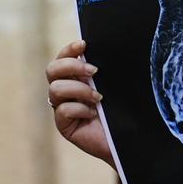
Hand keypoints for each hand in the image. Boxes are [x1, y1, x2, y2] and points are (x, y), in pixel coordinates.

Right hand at [45, 40, 113, 166]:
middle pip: (52, 70)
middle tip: (94, 72)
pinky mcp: (64, 125)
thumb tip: (109, 48)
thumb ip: (107, 70)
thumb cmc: (125, 109)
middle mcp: (67, 90)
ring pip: (55, 89)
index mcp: (77, 77)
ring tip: (99, 98)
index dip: (69, 50)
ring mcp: (63, 108)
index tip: (84, 45)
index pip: (63, 58)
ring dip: (79, 90)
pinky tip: (93, 114)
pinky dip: (79, 109)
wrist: (130, 138)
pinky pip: (62, 111)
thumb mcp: (116, 85)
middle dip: (72, 67)